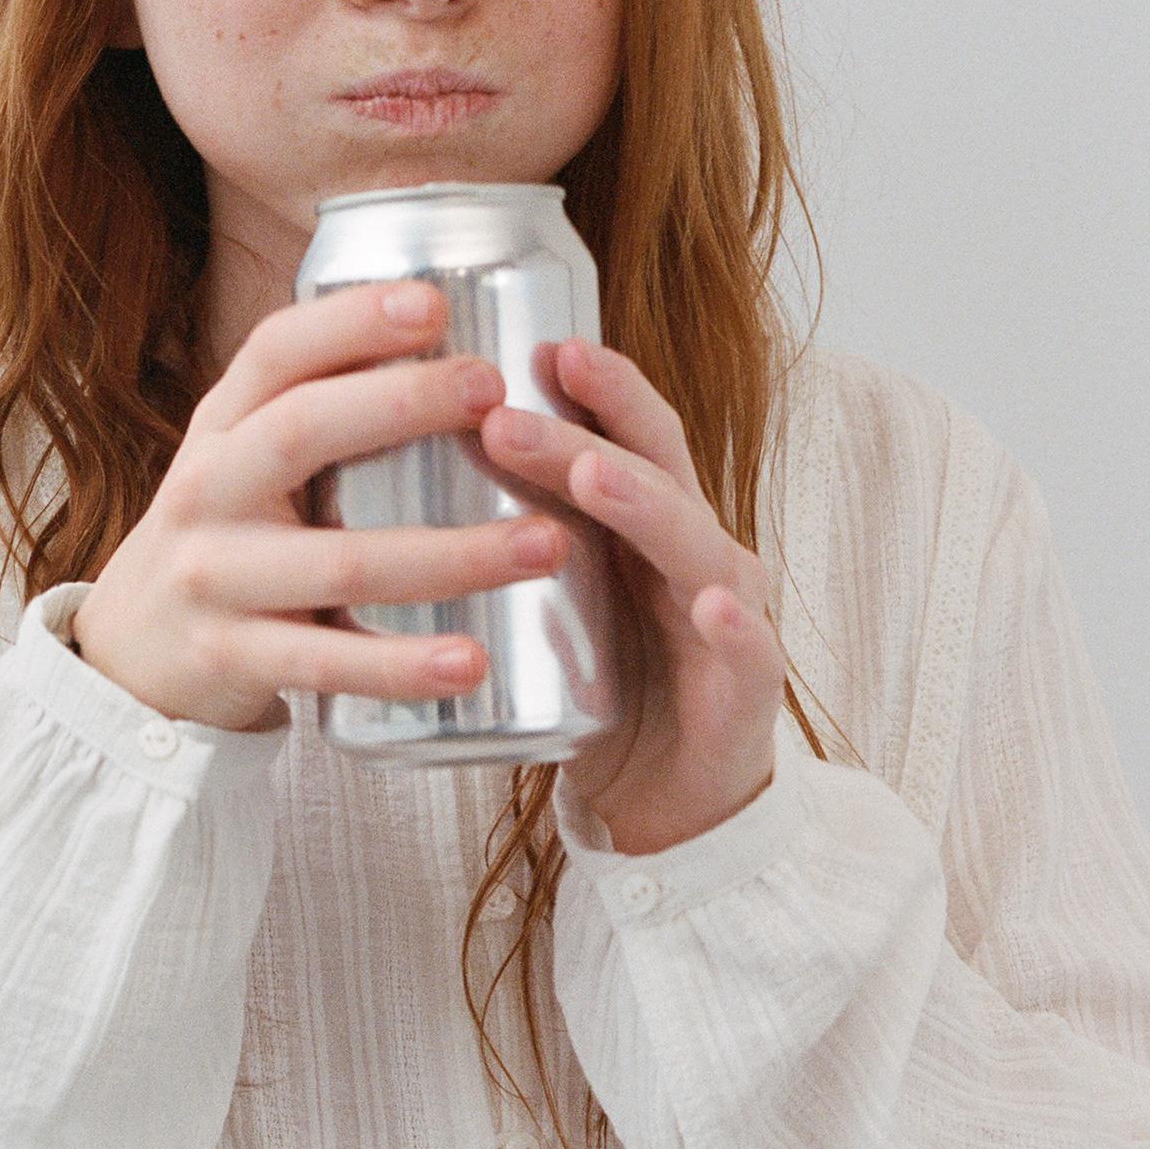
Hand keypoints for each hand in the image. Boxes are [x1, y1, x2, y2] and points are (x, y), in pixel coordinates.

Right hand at [69, 280, 569, 732]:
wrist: (128, 656)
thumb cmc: (226, 539)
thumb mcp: (243, 461)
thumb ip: (318, 412)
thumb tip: (454, 335)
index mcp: (220, 427)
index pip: (274, 353)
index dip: (349, 321)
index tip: (434, 303)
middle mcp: (207, 490)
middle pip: (300, 432)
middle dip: (401, 404)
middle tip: (497, 393)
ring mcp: (215, 578)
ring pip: (339, 562)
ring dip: (451, 554)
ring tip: (546, 543)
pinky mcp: (232, 658)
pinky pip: (326, 662)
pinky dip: (400, 665)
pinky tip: (470, 661)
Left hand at [478, 338, 785, 853]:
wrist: (668, 807)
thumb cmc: (607, 690)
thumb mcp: (552, 601)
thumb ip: (511, 537)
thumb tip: (401, 472)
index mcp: (650, 526)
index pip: (627, 436)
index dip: (593, 387)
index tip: (534, 341)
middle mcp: (697, 554)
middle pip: (652, 472)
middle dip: (591, 430)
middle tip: (512, 404)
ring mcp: (730, 616)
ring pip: (696, 543)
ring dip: (647, 504)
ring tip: (596, 474)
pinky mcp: (748, 691)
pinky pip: (748, 651)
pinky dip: (734, 624)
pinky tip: (710, 601)